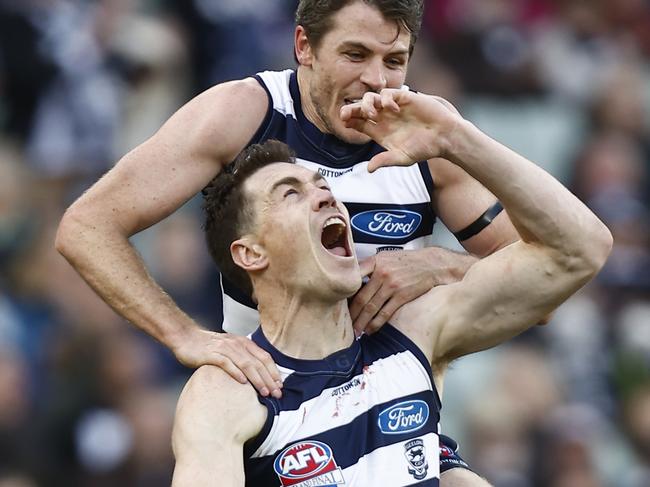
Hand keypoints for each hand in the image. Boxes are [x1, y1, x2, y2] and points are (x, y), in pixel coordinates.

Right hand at [173, 328, 282, 397]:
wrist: (186, 338)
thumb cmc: (209, 347)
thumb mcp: (230, 348)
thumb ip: (243, 357)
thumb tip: (257, 375)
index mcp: (243, 343)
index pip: (264, 357)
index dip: (274, 371)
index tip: (280, 386)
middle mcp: (237, 344)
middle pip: (258, 362)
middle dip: (269, 379)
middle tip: (277, 393)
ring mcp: (224, 348)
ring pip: (246, 364)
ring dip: (257, 379)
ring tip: (264, 392)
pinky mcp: (212, 354)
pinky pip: (227, 364)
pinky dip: (236, 373)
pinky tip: (243, 383)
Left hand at [339, 89, 462, 171]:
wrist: (444, 137)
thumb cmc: (424, 149)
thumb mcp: (402, 158)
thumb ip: (385, 161)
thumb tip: (368, 170)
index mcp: (379, 131)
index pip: (358, 123)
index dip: (349, 121)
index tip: (345, 123)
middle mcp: (384, 118)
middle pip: (360, 108)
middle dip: (350, 109)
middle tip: (346, 114)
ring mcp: (393, 107)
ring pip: (371, 98)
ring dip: (367, 103)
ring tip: (372, 114)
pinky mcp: (404, 98)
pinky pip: (388, 93)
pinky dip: (386, 99)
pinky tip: (393, 109)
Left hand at [349, 248, 476, 335]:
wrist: (432, 263)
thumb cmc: (406, 261)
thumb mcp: (386, 257)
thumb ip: (369, 267)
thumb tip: (351, 282)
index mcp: (374, 261)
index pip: (353, 279)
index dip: (343, 295)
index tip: (336, 306)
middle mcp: (382, 272)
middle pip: (361, 298)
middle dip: (351, 314)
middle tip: (344, 326)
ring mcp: (392, 284)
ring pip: (371, 308)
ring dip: (362, 322)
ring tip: (355, 332)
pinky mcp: (403, 295)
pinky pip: (385, 313)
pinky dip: (376, 323)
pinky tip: (370, 330)